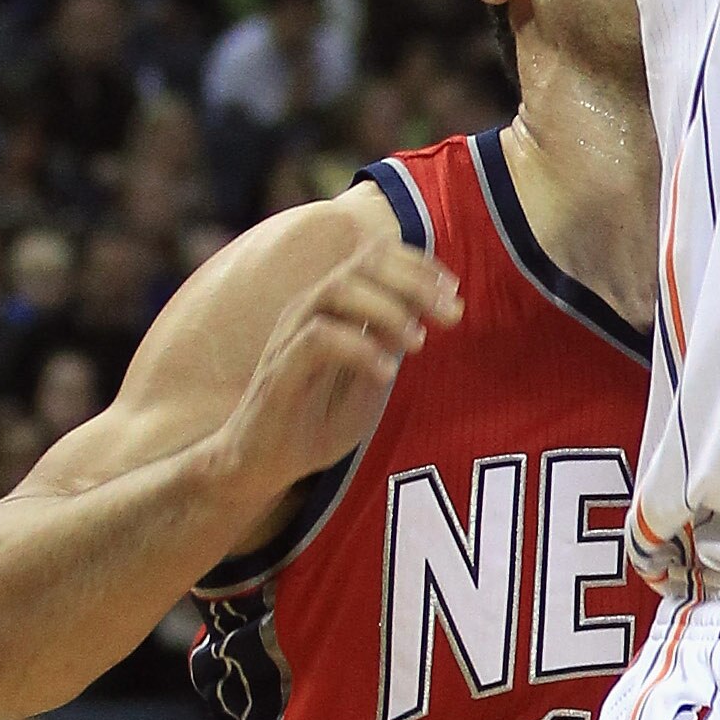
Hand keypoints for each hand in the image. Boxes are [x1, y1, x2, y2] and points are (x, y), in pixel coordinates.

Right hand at [213, 231, 459, 522]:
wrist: (264, 462)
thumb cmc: (318, 417)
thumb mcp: (372, 375)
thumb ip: (395, 341)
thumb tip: (438, 310)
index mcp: (333, 304)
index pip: (376, 257)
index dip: (420, 266)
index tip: (455, 293)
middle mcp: (311, 307)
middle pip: (363, 263)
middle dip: (415, 282)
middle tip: (453, 314)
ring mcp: (292, 334)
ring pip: (339, 290)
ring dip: (389, 310)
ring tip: (421, 342)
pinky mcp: (280, 369)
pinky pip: (318, 339)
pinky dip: (358, 348)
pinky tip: (386, 372)